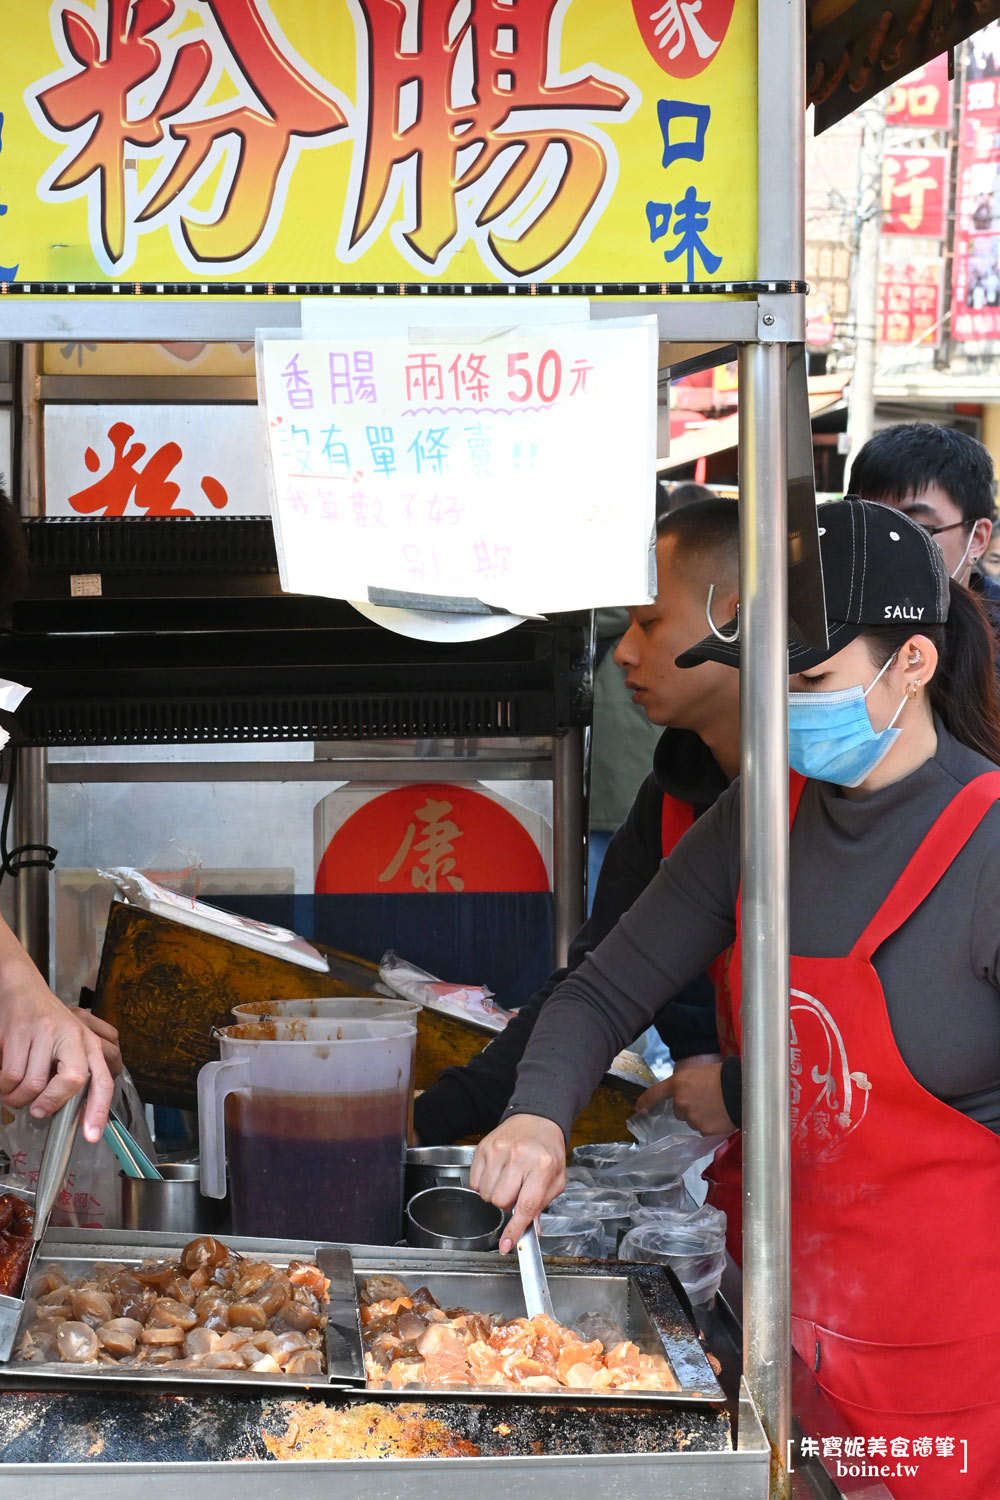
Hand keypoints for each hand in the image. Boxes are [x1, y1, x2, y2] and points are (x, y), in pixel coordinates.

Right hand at [0, 939, 114, 1142]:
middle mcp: (72, 1036)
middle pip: (72, 1081)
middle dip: (52, 1103)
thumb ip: (74, 1070)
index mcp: (88, 1042)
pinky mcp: (20, 1032)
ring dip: (19, 1098)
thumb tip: (73, 1113)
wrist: (20, 986)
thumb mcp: (68, 1040)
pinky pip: (11, 1076)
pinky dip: (4, 1087)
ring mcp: (45, 1033)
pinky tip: (5, 1083)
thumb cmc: (45, 1021)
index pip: (101, 1080)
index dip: (98, 1110)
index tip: (91, 1136)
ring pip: (33, 1084)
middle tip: (38, 1111)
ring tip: (15, 1093)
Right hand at [470, 1113, 565, 1253]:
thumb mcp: (556, 1178)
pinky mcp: (484, 1147)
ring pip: (485, 1193)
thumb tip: (531, 1230)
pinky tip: (497, 1172)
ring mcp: (499, 1149)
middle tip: (517, 1191)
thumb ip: (542, 1205)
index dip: (515, 1229)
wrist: (537, 1119)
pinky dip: (484, 1183)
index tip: (506, 1245)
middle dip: (507, 1204)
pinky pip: (474, 1181)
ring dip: (495, 1194)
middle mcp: (519, 1156)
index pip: (526, 1205)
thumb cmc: (548, 1150)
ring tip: (508, 1179)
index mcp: (542, 1165)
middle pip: (500, 1201)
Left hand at [636, 1062, 735, 1136]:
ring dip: (701, 1116)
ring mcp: (692, 1118)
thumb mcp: (699, 1073)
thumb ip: (687, 1086)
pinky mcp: (704, 1131)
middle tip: (707, 1100)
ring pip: (692, 1121)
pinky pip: (704, 1130)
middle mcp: (681, 1102)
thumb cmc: (723, 1075)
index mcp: (678, 1083)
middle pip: (679, 1110)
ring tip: (717, 1106)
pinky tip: (721, 1116)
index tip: (639, 1109)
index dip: (645, 1102)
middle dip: (689, 1107)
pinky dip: (711, 1125)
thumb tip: (685, 1095)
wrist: (742, 1088)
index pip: (655, 1093)